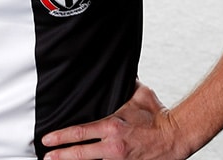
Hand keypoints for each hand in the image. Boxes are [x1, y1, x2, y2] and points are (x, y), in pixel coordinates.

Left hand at [41, 81, 186, 159]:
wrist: (176, 136)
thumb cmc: (158, 114)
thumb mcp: (140, 93)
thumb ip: (123, 84)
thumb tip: (115, 70)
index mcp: (112, 127)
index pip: (80, 133)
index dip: (61, 137)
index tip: (47, 139)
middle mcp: (113, 147)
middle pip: (79, 155)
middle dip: (60, 156)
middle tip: (46, 157)